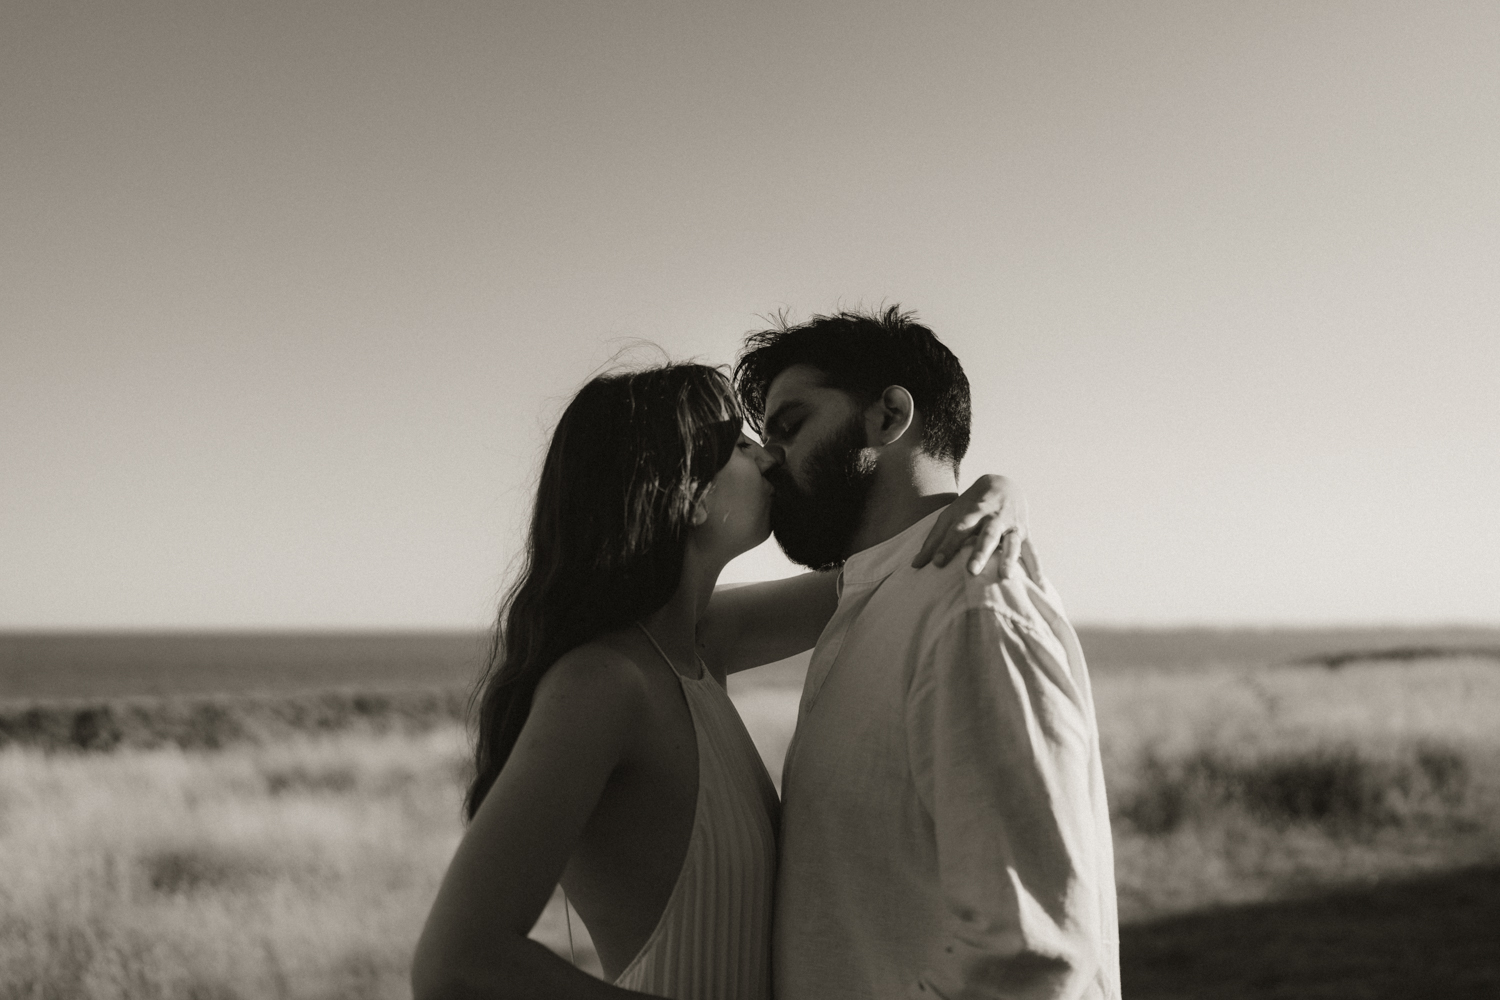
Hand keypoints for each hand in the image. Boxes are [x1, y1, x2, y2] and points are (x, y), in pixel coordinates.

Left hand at [912, 474, 1030, 577]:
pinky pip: (1032, 552)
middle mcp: (994, 517)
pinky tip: (1039, 586)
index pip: (959, 528)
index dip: (948, 545)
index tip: (936, 563)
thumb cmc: (970, 506)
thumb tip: (915, 565)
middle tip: (972, 570)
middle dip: (981, 552)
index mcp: (973, 511)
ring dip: (1009, 559)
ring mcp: (1012, 525)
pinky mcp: (1025, 533)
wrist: (1003, 484)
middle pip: (987, 535)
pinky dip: (1037, 568)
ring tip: (1005, 577)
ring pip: (1012, 543)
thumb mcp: (950, 515)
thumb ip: (933, 541)